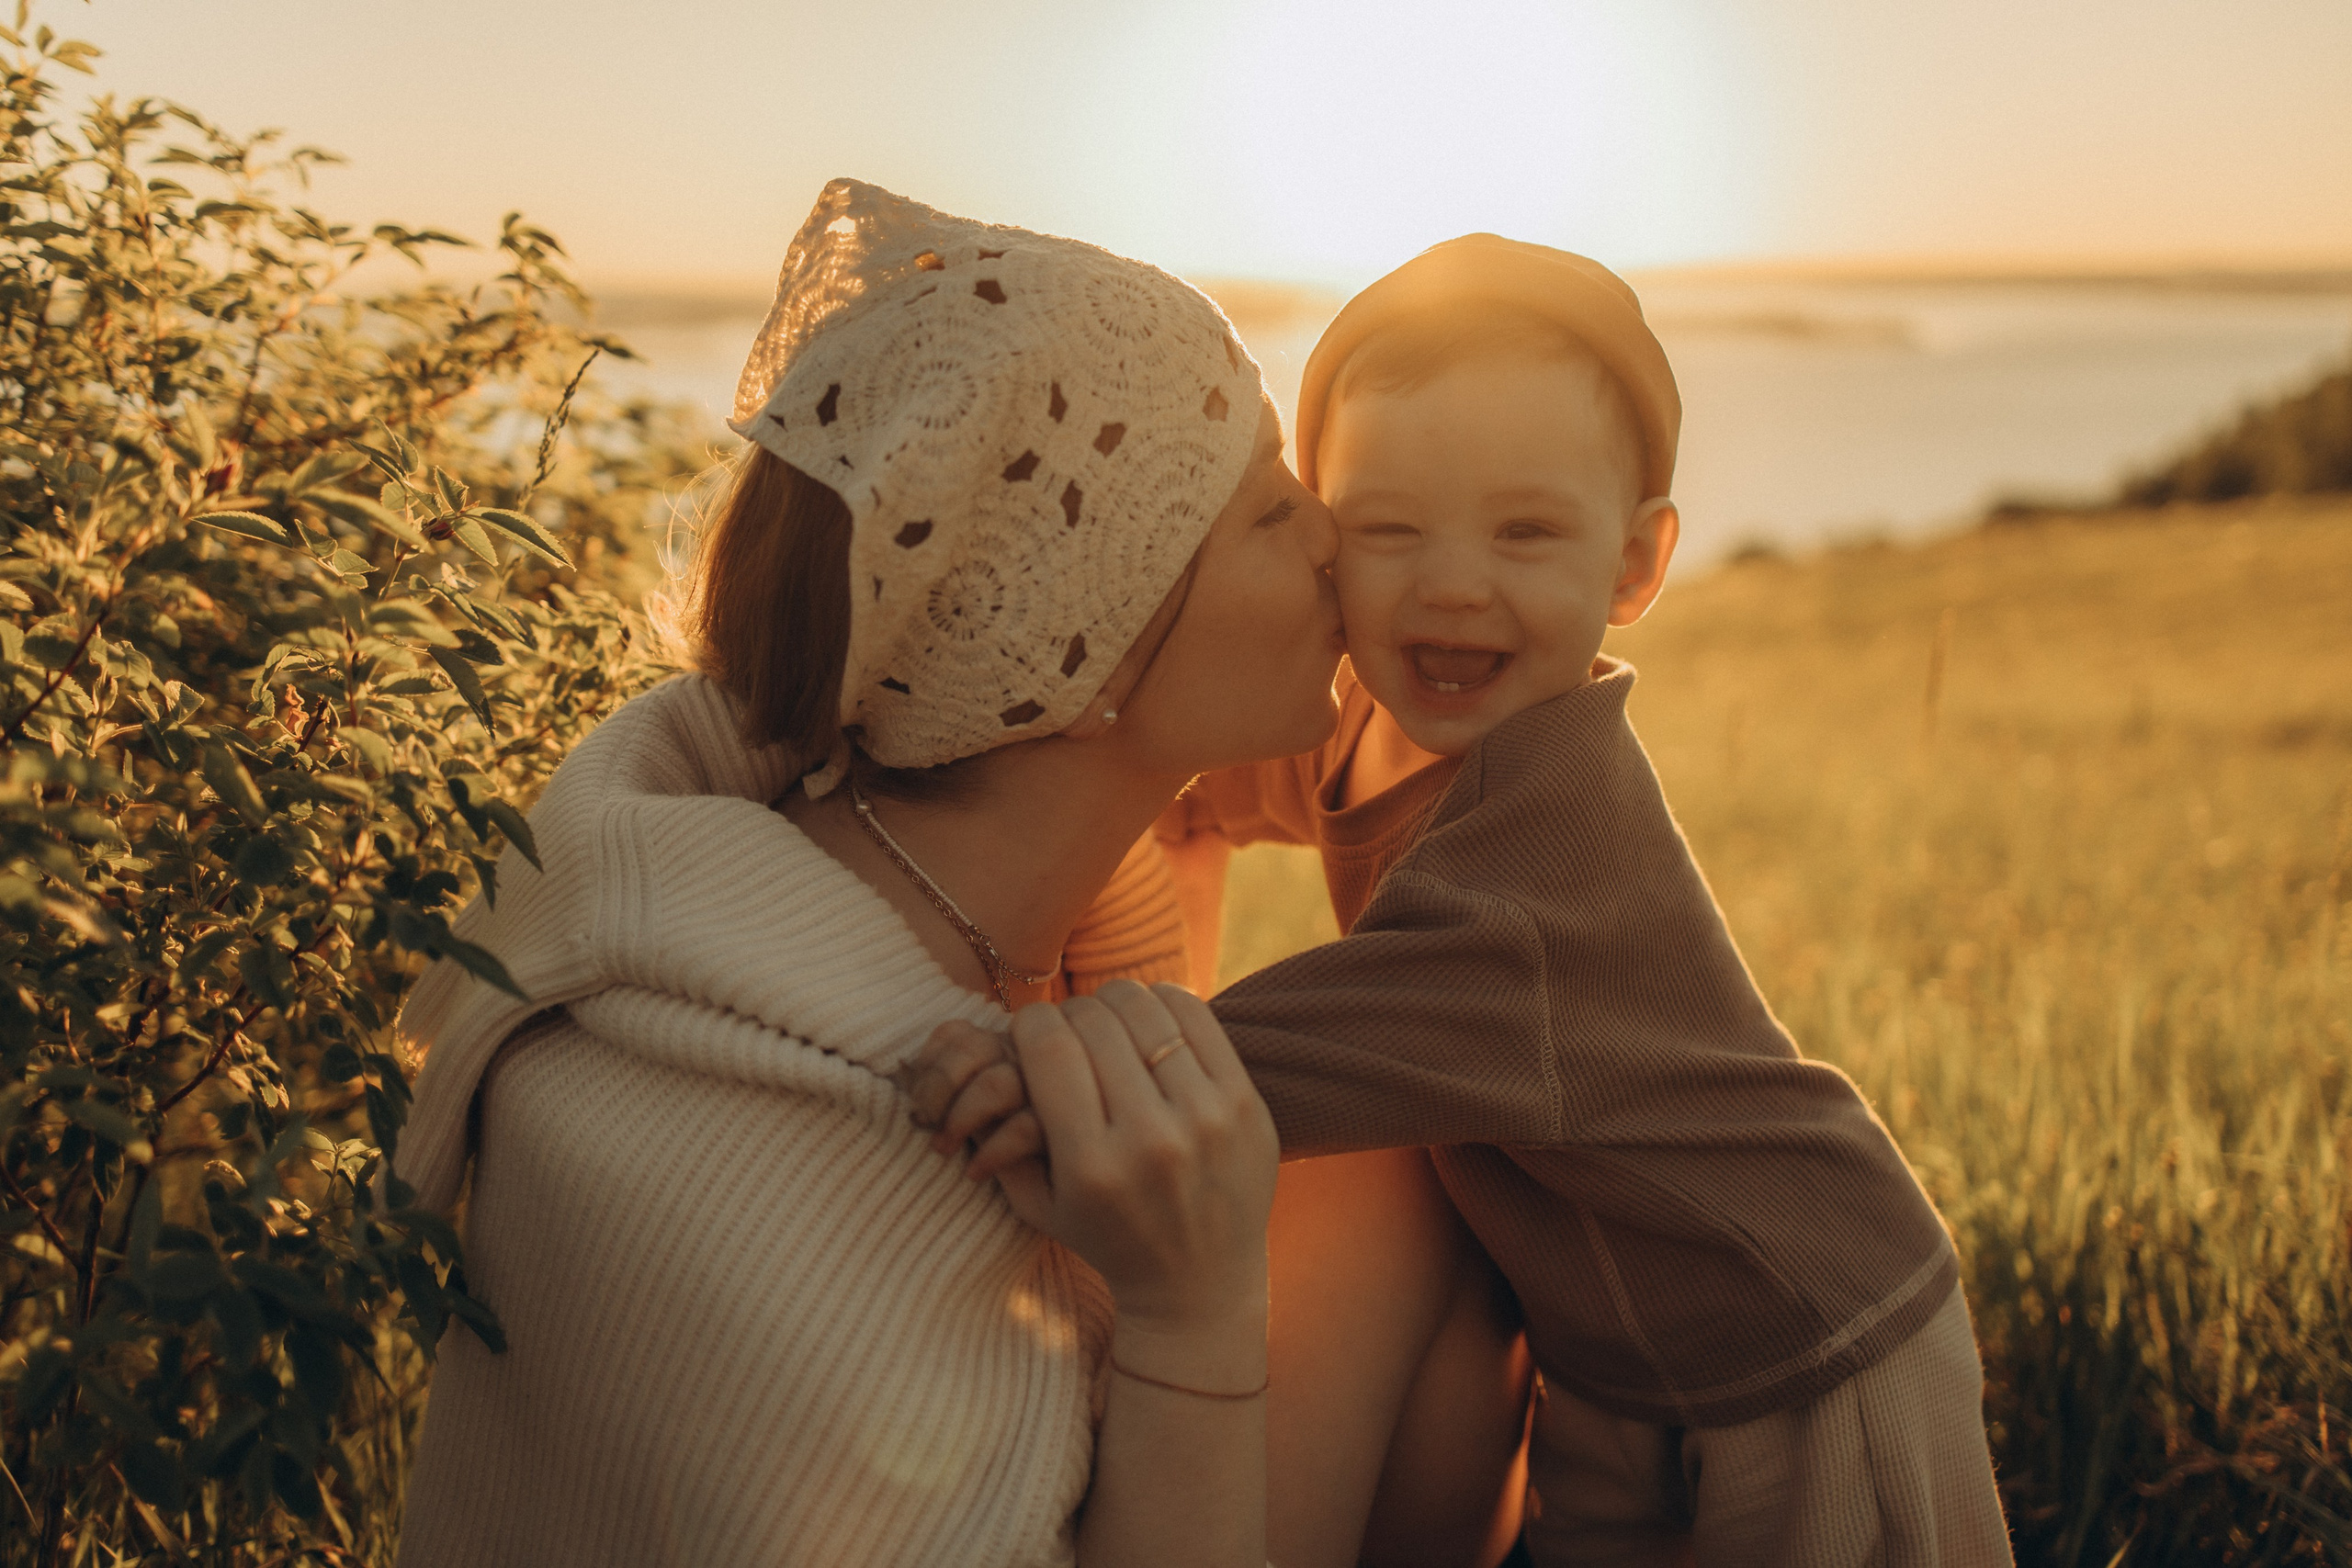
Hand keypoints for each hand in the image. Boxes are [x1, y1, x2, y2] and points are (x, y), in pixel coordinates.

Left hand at [904, 1018, 1043, 1181]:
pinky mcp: (1065, 1128)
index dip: (926, 1064)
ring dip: (960, 1118)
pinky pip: (1025, 1128)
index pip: (954, 1034)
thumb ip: (944, 1095)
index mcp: (998, 1048)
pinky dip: (993, 1152)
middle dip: (938, 1086)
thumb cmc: (1000, 1156)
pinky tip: (975, 1173)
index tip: (915, 1103)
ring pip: (998, 1083)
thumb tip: (903, 1079)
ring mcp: (1048, 1089)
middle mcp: (1025, 1060)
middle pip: (975, 1047)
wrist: (1057, 1194)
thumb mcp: (966, 1117)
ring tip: (943, 1150)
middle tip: (925, 1124)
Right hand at [977, 980, 1278, 1330]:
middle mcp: (1151, 1139)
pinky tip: (1149, 1019)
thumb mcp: (1038, 1204)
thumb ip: (1001, 1134)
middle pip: (1093, 1021)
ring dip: (1113, 1004)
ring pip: (1144, 1009)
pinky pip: (1197, 1016)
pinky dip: (1163, 1003)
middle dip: (1069, 1014)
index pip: (1048, 1046)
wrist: (1198, 1285)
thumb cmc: (1107, 1240)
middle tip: (1068, 1031)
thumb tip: (988, 1048)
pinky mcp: (1246, 1103)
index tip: (1030, 1033)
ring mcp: (1205, 1118)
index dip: (1030, 1023)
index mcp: (1092, 1165)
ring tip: (1107, 1025)